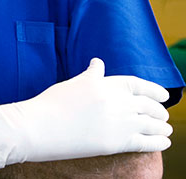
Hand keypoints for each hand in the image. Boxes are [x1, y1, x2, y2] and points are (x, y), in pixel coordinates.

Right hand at [0, 58, 172, 176]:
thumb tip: (97, 63)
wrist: (39, 126)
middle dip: (159, 110)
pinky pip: (147, 143)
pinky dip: (158, 143)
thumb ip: (91, 75)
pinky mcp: (117, 143)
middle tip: (163, 115)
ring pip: (151, 124)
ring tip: (166, 129)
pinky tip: (163, 142)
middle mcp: (116, 101)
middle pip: (148, 105)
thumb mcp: (72, 83)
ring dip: (162, 127)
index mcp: (105, 84)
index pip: (138, 84)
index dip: (154, 89)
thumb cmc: (50, 104)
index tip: (163, 95)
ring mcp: (119, 122)